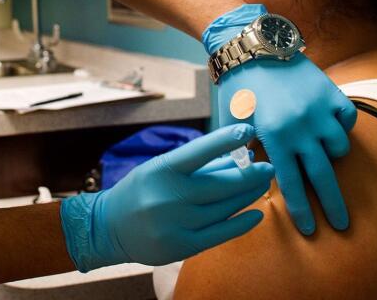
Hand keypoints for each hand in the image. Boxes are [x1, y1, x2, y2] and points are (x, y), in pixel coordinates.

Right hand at [60, 124, 273, 271]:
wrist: (108, 228)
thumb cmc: (141, 191)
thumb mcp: (162, 170)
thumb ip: (199, 166)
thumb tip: (239, 157)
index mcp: (162, 170)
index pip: (198, 151)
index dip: (224, 140)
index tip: (247, 131)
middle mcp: (169, 197)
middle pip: (221, 184)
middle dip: (249, 174)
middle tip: (268, 167)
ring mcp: (176, 223)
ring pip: (224, 207)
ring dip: (248, 194)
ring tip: (261, 184)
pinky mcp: (182, 246)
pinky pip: (221, 234)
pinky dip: (242, 223)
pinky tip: (257, 213)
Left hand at [204, 5, 356, 234]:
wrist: (254, 46)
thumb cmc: (238, 86)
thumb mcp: (233, 122)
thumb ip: (243, 151)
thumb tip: (252, 177)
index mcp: (274, 136)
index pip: (291, 183)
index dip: (302, 209)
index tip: (311, 230)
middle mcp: (301, 126)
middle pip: (323, 175)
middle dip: (333, 204)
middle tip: (342, 224)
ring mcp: (320, 109)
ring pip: (339, 147)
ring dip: (332, 155)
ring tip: (321, 154)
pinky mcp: (332, 93)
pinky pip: (348, 119)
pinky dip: (343, 127)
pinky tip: (331, 128)